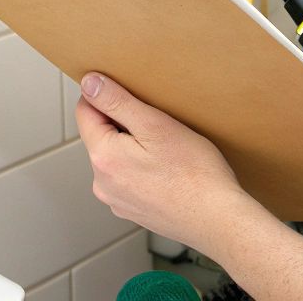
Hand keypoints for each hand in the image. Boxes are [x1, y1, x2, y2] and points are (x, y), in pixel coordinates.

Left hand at [74, 72, 268, 253]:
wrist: (218, 219)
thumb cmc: (194, 173)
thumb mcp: (154, 124)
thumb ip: (116, 101)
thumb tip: (89, 83)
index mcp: (103, 157)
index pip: (85, 111)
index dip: (106, 96)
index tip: (133, 96)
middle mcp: (102, 183)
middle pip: (100, 136)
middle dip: (123, 123)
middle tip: (158, 124)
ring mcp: (117, 200)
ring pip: (116, 158)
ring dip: (133, 147)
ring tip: (167, 149)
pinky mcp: (133, 211)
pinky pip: (128, 179)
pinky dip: (142, 169)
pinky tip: (168, 170)